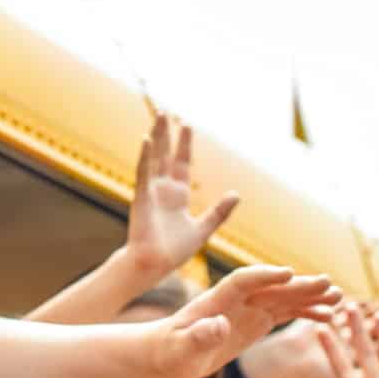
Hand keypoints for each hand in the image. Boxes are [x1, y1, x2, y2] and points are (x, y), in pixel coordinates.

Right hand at [124, 112, 239, 282]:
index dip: (185, 145)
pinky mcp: (141, 198)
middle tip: (168, 111)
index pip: (181, 163)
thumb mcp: (203, 229)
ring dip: (157, 137)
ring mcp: (150, 192)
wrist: (154, 265)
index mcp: (176, 196)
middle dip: (168, 134)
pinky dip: (145, 156)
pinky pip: (143, 173)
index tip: (187, 125)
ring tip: (159, 116)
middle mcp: (162, 190)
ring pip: (154, 158)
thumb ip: (219, 212)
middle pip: (165, 155)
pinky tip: (148, 140)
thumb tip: (236, 194)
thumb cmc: (174, 251)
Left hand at [150, 265, 343, 377]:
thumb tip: (217, 325)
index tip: (288, 273)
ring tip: (340, 297)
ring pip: (285, 298)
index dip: (265, 276)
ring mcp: (250, 308)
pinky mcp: (258, 320)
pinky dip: (307, 312)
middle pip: (272, 287)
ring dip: (311, 296)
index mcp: (217, 299)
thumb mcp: (182, 348)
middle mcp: (238, 299)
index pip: (243, 281)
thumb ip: (199, 336)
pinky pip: (286, 313)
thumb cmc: (172, 349)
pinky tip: (329, 316)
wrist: (170, 351)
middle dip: (299, 285)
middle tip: (328, 283)